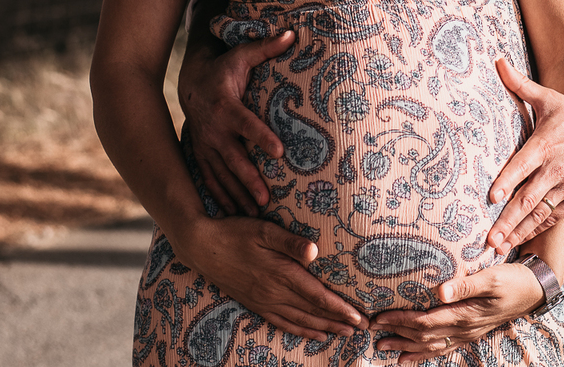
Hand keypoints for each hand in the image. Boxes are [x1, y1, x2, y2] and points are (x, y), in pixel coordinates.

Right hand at [177, 30, 294, 213]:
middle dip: (249, 179)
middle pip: (233, 158)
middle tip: (267, 199)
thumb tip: (292, 33)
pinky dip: (222, 197)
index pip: (247, 124)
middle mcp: (213, 129)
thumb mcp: (242, 55)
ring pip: (221, 174)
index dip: (262, 137)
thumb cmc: (225, 69)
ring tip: (256, 215)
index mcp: (226, 105)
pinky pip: (211, 180)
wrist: (192, 83)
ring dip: (238, 194)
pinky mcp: (202, 155)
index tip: (280, 151)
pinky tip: (235, 215)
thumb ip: (267, 47)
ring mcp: (205, 145)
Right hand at [177, 214, 369, 339]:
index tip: (358, 317)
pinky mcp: (255, 304)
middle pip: (313, 312)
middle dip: (339, 322)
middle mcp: (274, 292)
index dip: (340, 308)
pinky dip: (301, 331)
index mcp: (281, 274)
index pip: (317, 296)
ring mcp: (264, 301)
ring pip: (300, 321)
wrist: (201, 247)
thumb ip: (290, 242)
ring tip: (345, 334)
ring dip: (325, 328)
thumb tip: (314, 251)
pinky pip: (282, 323)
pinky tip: (313, 334)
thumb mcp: (264, 230)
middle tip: (362, 329)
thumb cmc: (235, 233)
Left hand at [371, 263, 542, 362]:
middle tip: (371, 331)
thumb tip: (439, 291)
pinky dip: (424, 354)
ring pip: (430, 345)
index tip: (378, 317)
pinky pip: (443, 348)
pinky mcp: (470, 332)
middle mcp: (463, 329)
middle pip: (423, 335)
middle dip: (396, 334)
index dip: (400, 320)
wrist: (533, 291)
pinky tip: (409, 358)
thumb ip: (466, 284)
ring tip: (383, 348)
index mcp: (465, 315)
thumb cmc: (512, 279)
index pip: (425, 321)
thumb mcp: (492, 277)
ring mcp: (467, 333)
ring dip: (405, 347)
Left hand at [487, 58, 563, 252]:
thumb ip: (519, 84)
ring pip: (540, 213)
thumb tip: (497, 60)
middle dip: (508, 219)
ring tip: (499, 246)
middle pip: (529, 197)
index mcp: (545, 144)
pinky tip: (520, 241)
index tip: (492, 197)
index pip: (523, 164)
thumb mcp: (548, 98)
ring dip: (519, 231)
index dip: (508, 180)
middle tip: (489, 238)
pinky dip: (537, 230)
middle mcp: (556, 168)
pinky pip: (553, 218)